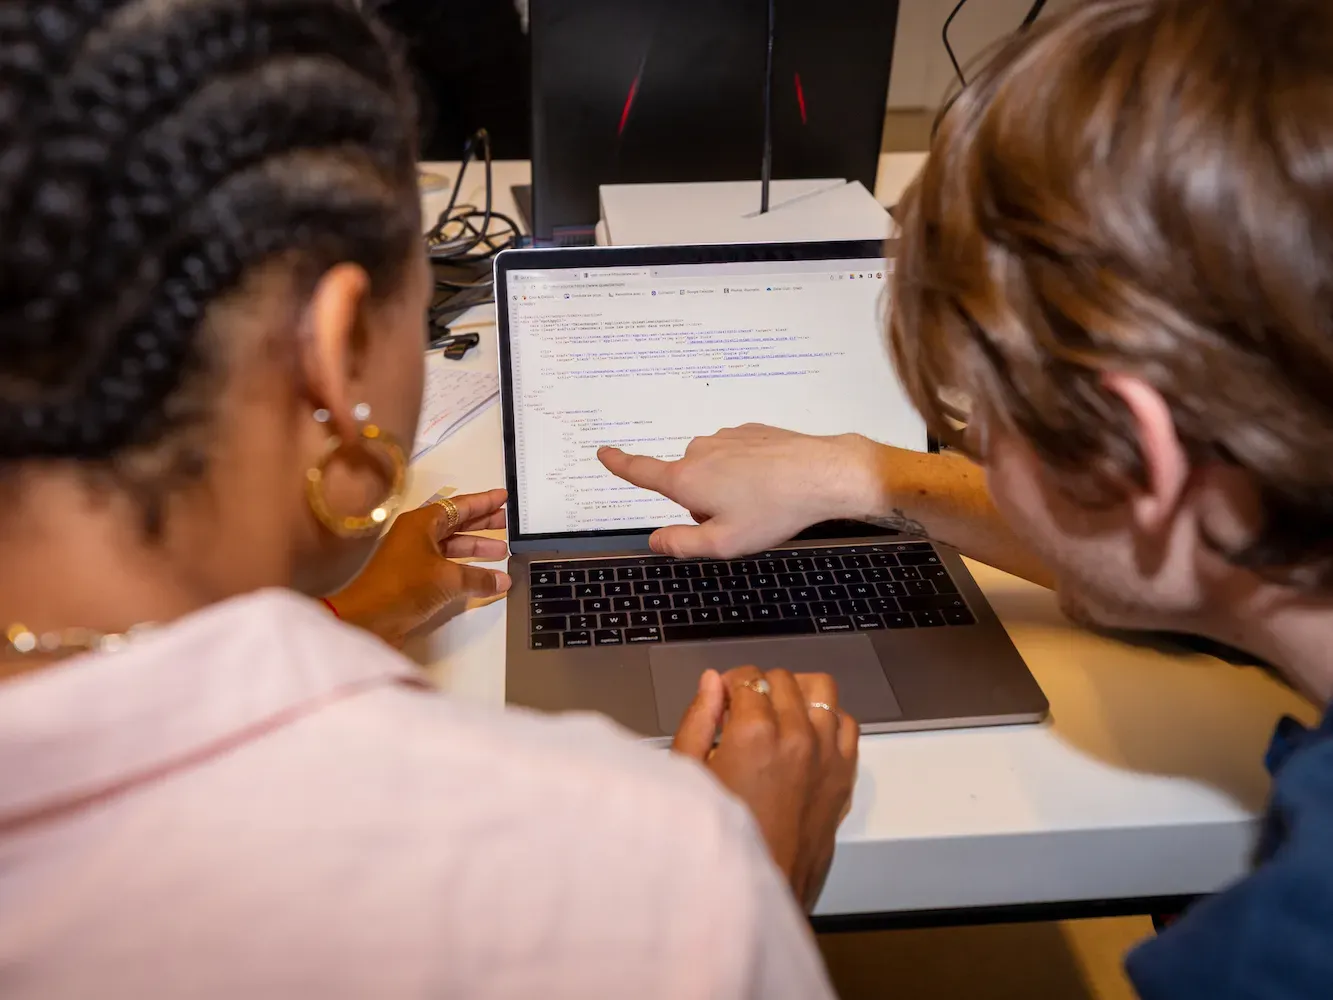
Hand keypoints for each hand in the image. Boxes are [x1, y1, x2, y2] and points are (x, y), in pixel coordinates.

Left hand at [327, 489, 510, 644]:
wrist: (366, 619)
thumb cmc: (403, 587)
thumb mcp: (448, 578)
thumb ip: (479, 578)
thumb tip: (504, 580)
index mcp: (421, 523)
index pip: (458, 506)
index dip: (483, 502)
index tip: (503, 498)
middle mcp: (417, 535)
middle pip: (455, 524)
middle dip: (482, 524)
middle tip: (507, 522)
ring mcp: (414, 557)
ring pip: (451, 546)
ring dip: (475, 548)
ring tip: (502, 551)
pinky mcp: (414, 578)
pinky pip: (446, 565)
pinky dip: (465, 568)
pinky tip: (484, 576)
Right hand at [598, 425, 874, 558]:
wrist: (822, 474)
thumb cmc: (773, 510)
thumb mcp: (722, 543)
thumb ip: (681, 543)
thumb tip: (655, 539)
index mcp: (686, 479)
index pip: (641, 472)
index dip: (620, 464)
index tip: (604, 452)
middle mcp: (700, 452)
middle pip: (687, 483)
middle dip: (703, 503)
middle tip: (738, 520)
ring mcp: (726, 438)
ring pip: (714, 470)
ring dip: (729, 488)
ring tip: (762, 502)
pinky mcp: (751, 432)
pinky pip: (737, 457)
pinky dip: (749, 472)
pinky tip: (773, 484)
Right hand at [672, 667, 858, 909]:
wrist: (758, 887)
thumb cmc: (721, 840)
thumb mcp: (689, 774)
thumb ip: (698, 719)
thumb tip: (711, 684)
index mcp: (755, 733)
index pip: (749, 677)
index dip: (730, 684)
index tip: (723, 699)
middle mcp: (797, 737)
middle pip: (783, 680)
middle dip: (760, 687)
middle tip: (743, 711)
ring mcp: (827, 755)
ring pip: (822, 690)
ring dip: (797, 694)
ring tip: (778, 713)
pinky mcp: (844, 775)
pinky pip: (847, 723)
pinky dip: (828, 719)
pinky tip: (807, 733)